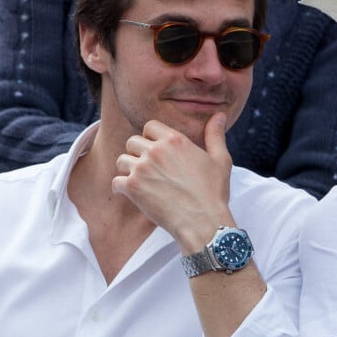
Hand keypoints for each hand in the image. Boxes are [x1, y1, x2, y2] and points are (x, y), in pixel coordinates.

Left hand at [112, 112, 233, 251]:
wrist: (203, 222)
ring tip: (140, 181)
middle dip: (137, 153)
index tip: (157, 150)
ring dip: (128, 170)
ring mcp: (143, 168)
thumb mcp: (220, 160)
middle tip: (148, 168)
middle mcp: (156, 150)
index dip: (151, 137)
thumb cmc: (213, 192)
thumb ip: (215, 135)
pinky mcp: (133, 187)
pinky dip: (121, 189)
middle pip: (132, 141)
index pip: (150, 126)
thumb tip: (220, 115)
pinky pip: (116, 182)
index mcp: (175, 140)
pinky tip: (133, 195)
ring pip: (121, 160)